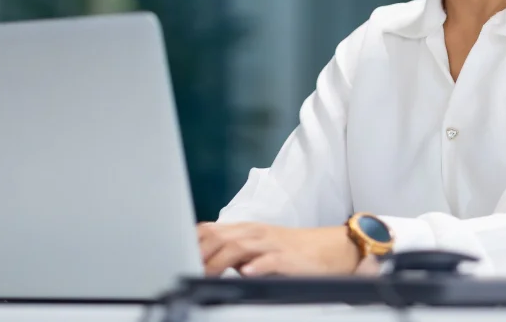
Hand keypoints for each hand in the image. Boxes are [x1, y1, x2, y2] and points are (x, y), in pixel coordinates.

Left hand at [196, 222, 359, 276]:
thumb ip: (233, 252)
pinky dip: (257, 266)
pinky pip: (270, 260)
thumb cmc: (293, 251)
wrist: (331, 248)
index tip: (174, 257)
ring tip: (206, 274)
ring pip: (239, 247)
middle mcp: (255, 233)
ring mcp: (271, 244)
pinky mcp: (288, 258)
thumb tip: (205, 261)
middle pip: (219, 237)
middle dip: (199, 253)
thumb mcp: (258, 249)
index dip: (190, 243)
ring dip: (220, 261)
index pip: (210, 231)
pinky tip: (246, 273)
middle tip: (184, 269)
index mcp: (245, 231)